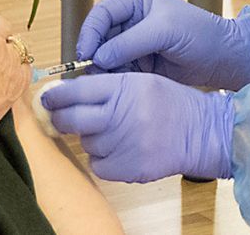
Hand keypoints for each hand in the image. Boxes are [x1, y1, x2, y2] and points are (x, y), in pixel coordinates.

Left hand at [41, 73, 233, 182]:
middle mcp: (121, 115)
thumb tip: (67, 93)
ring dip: (91, 138)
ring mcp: (124, 144)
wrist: (202, 132)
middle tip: (59, 117)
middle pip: (71, 119)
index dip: (55, 95)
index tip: (47, 98)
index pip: (75, 91)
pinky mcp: (128, 168)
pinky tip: (119, 149)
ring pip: (86, 143)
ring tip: (113, 132)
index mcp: (124, 88)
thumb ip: (107, 86)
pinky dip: (103, 159)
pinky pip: (97, 165)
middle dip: (60, 118)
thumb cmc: (171, 104)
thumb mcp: (141, 81)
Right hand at [77, 0, 249, 90]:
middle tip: (94, 72)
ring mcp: (134, 40)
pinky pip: (118, 69)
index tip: (85, 53)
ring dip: (106, 68)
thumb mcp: (165, 31)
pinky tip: (126, 82)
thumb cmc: (201, 35)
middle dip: (96, 54)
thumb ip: (130, 42)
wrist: (224, 59)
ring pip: (106, 55)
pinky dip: (118, 77)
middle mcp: (132, 17)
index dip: (90, 32)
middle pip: (100, 35)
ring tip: (114, 79)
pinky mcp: (139, 61)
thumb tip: (99, 57)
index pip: (102, 12)